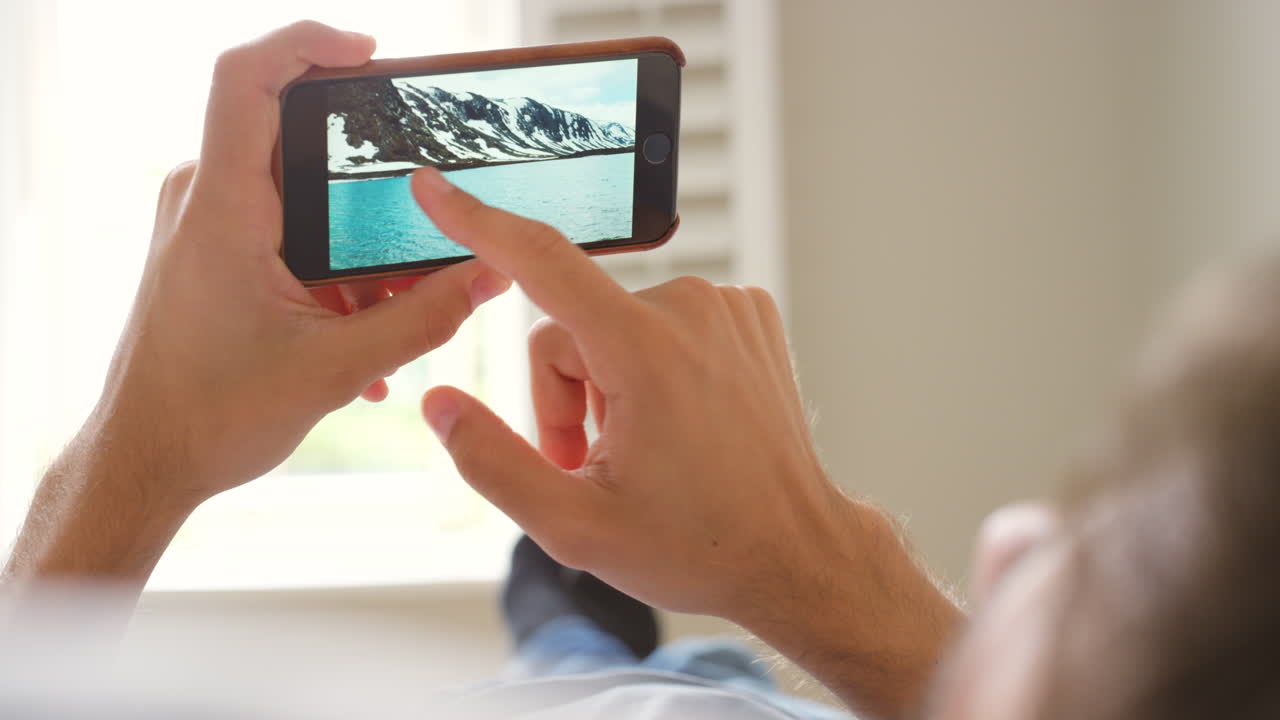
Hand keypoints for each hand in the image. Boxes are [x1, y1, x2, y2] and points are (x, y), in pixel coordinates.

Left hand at [98, 22, 507, 504]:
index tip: (369, 52)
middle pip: (293, 135)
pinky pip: (288, 234)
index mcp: (223, 209)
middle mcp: (205, 201)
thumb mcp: (335, 367)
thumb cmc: (210, 415)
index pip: (247, 79)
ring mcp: (207, 226)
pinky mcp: (214, 253)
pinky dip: (333, 272)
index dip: (307, 44)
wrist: (146, 460)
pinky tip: (363, 335)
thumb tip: (490, 275)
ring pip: (300, 195)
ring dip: (356, 244)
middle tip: (420, 201)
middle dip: (366, 172)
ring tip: (394, 306)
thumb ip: (424, 319)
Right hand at [411, 166, 861, 613]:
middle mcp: (690, 308)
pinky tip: (677, 424)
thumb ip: (490, 460)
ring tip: (640, 453)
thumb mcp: (573, 526)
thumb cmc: (695, 546)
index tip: (432, 188)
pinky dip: (652, 368)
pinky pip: (662, 324)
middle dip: (564, 396)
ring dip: (608, 384)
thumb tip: (440, 403)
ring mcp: (727, 307)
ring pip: (614, 325)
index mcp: (645, 350)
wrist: (796, 553)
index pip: (540, 260)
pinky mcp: (748, 314)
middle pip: (570, 326)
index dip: (476, 221)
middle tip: (590, 467)